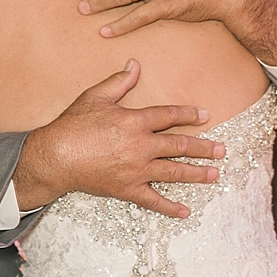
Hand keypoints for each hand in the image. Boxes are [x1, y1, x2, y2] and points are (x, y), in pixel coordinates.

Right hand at [14, 61, 225, 218]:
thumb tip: (135, 65)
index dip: (189, 115)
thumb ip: (118, 82)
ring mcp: (136, 169)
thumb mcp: (94, 97)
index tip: (204, 116)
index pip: (170, 116)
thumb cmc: (72, 125)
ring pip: (174, 172)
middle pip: (180, 146)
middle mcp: (141, 145)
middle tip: (221, 150)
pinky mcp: (127, 188)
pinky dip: (170, 207)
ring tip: (213, 175)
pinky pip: (153, 200)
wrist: (55, 157)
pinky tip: (185, 211)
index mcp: (135, 121)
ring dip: (196, 174)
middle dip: (203, 148)